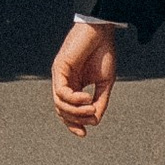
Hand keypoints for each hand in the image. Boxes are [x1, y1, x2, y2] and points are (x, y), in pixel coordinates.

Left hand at [52, 17, 120, 135]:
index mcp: (74, 86)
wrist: (101, 30)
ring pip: (60, 105)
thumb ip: (100, 102)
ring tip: (91, 107)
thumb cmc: (104, 52)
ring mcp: (59, 76)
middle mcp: (64, 82)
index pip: (67, 112)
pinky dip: (74, 99)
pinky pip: (62, 92)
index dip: (74, 125)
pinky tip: (86, 97)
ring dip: (76, 111)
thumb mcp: (105, 83)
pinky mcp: (59, 68)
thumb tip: (95, 121)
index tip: (84, 134)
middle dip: (76, 119)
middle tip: (92, 116)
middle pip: (61, 111)